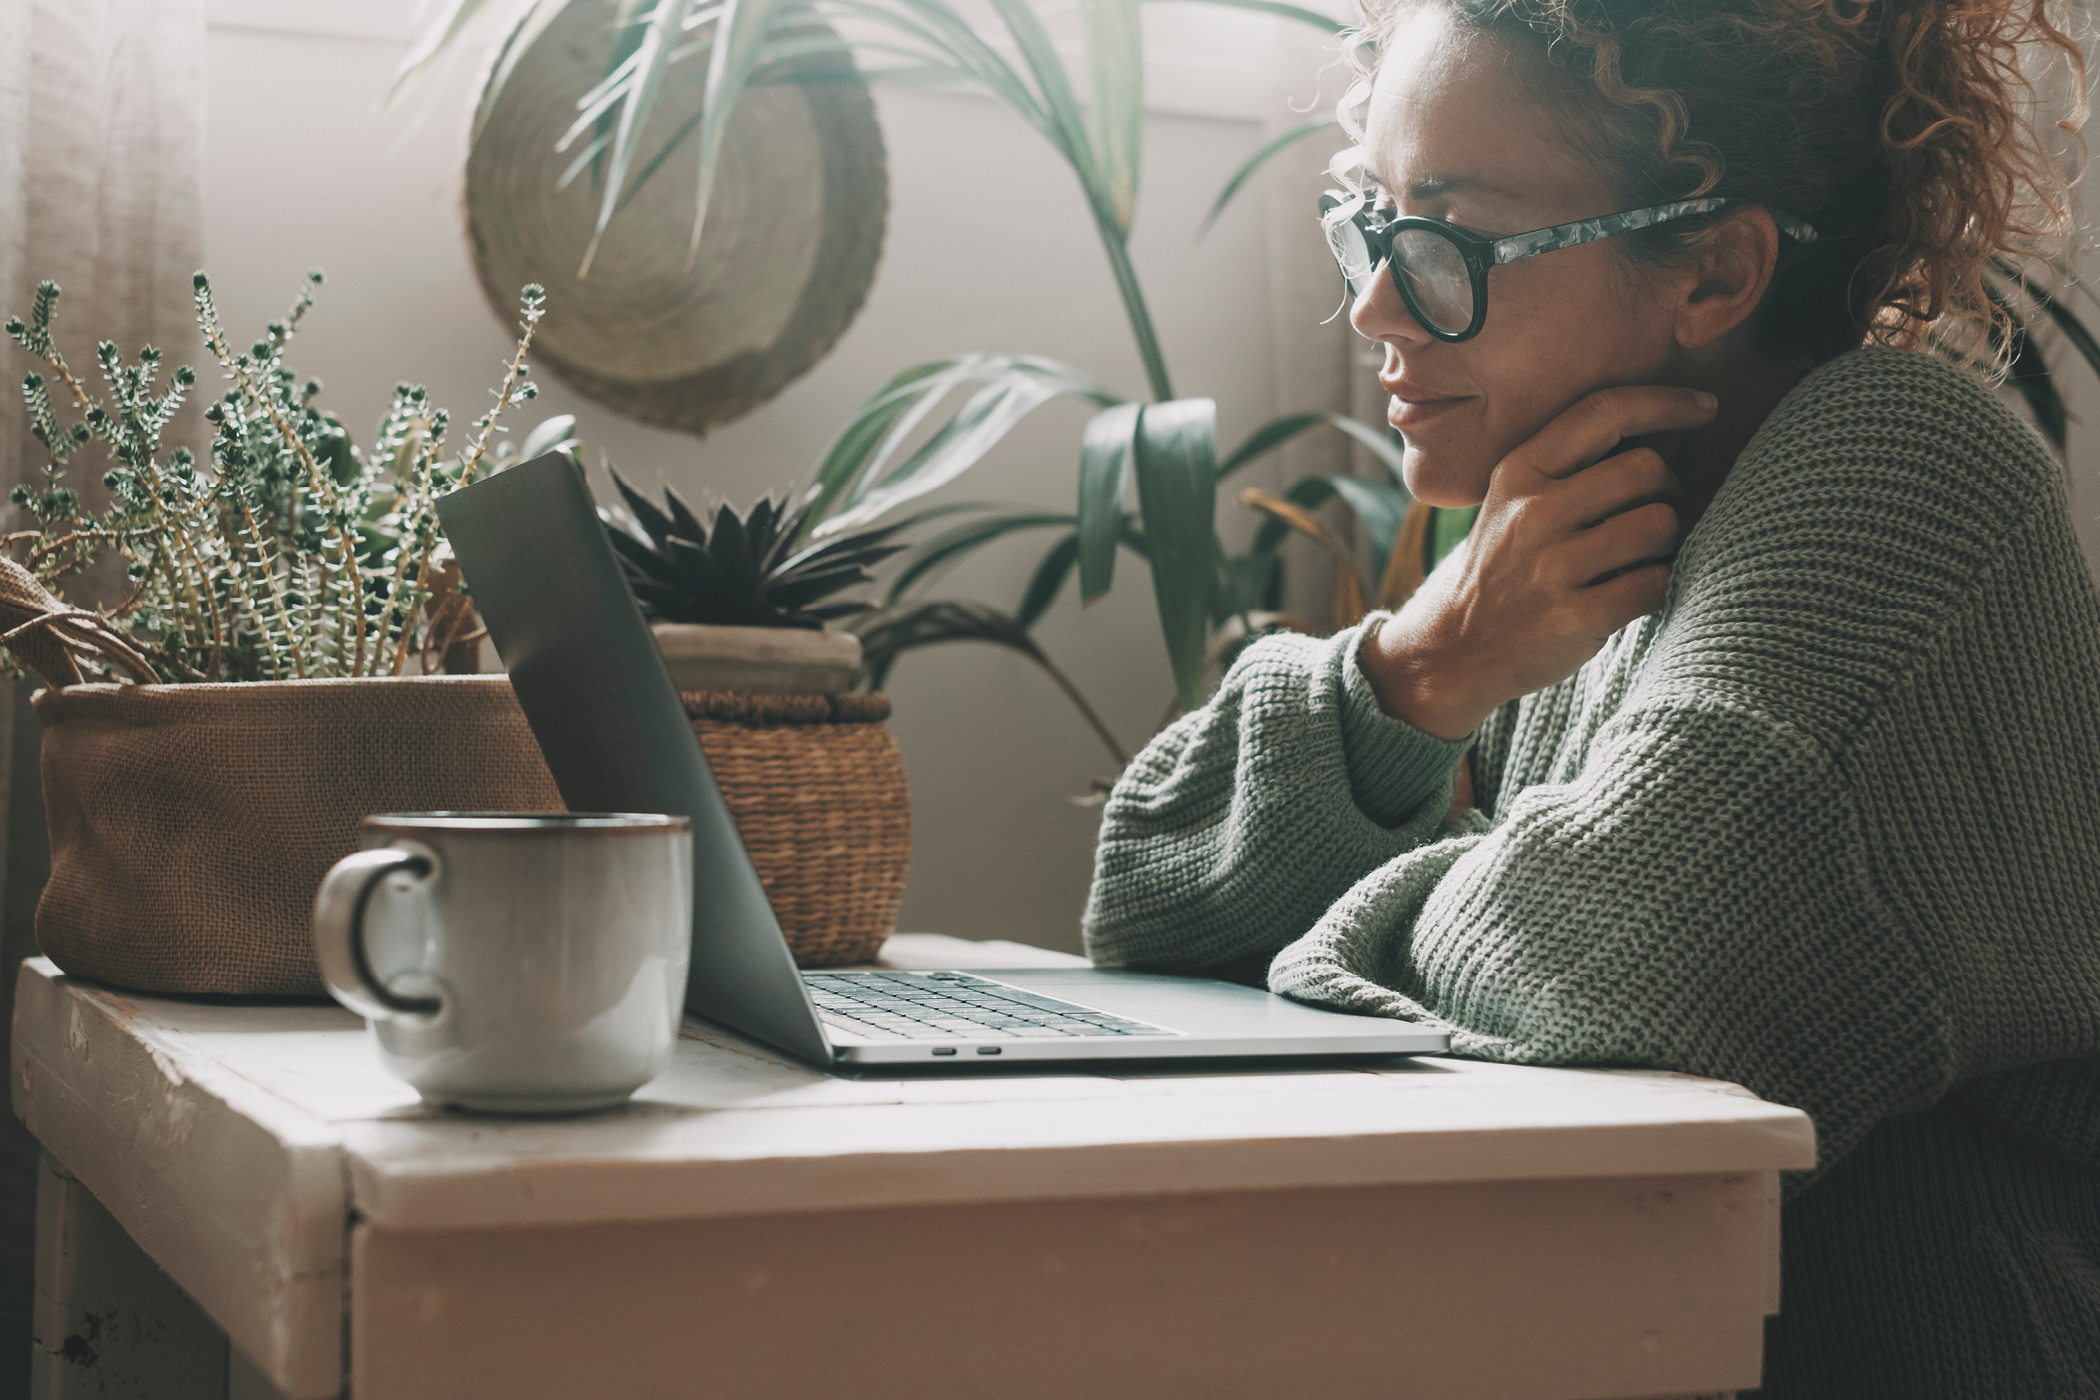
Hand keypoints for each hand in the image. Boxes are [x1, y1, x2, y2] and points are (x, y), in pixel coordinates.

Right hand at [1363, 385, 1715, 740]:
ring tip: (1641, 557)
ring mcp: (1552, 567)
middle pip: (1647, 469)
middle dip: (1669, 490)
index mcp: (1520, 471)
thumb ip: (1574, 466)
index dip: (1667, 402)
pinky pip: (1655, 584)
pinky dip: (1656, 587)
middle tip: (1655, 513)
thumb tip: (1669, 431)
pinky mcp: (1574, 617)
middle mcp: (1533, 512)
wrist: (1456, 648)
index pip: (1605, 411)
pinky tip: (1631, 593)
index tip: (1705, 406)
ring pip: (1660, 525)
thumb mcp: (1514, 501)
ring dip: (1667, 543)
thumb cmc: (1505, 566)